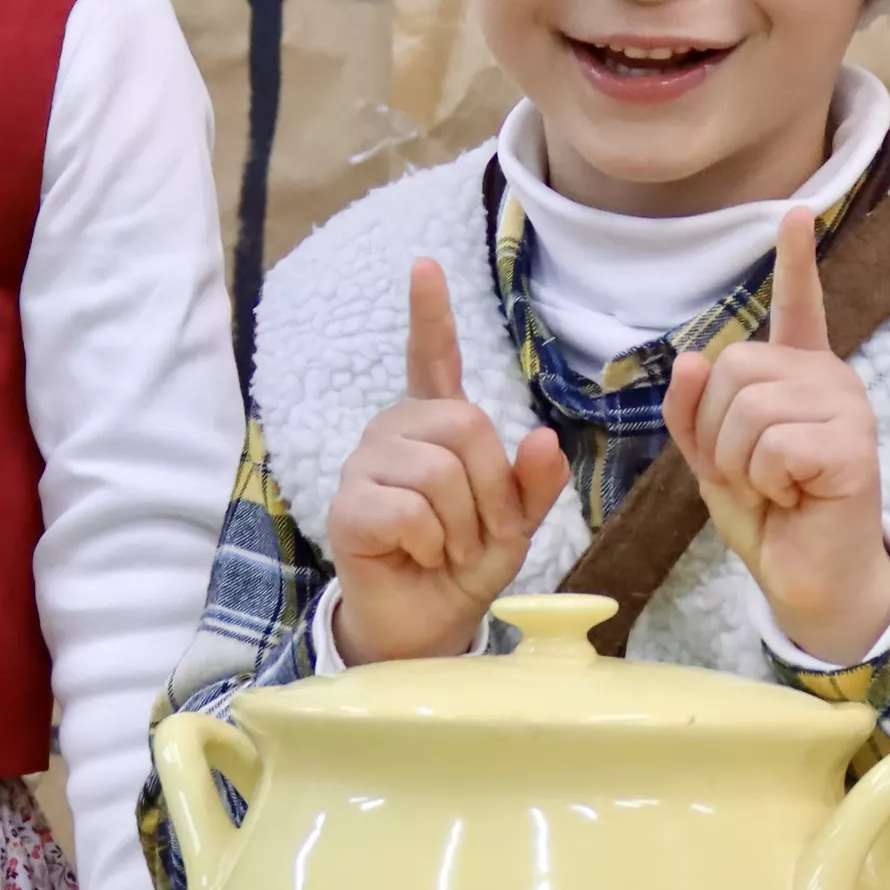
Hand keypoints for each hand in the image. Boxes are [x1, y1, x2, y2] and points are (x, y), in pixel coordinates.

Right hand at [322, 257, 571, 664]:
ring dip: (463, 526)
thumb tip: (542, 438)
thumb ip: (534, 482)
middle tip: (479, 534)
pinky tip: (419, 555)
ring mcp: (366, 464)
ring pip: (439, 472)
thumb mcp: (516, 523)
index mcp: (435, 425)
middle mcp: (395, 431)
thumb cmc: (465, 564)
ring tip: (448, 548)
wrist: (427, 624)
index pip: (432, 358)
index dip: (430, 313)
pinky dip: (432, 543)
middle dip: (491, 491)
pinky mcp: (347, 505)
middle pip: (466, 425)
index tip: (425, 265)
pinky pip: (410, 510)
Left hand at [663, 207, 889, 664]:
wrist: (809, 581)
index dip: (795, 260)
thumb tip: (692, 360)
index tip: (796, 212)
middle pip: (734, 367)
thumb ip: (695, 413)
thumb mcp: (714, 461)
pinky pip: (772, 444)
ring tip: (776, 486)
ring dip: (740, 462)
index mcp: (800, 375)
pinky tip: (797, 497)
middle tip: (753, 472)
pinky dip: (766, 480)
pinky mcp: (852, 445)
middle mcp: (829, 378)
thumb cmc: (771, 516)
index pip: (797, 307)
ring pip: (748, 407)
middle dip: (718, 431)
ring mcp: (847, 407)